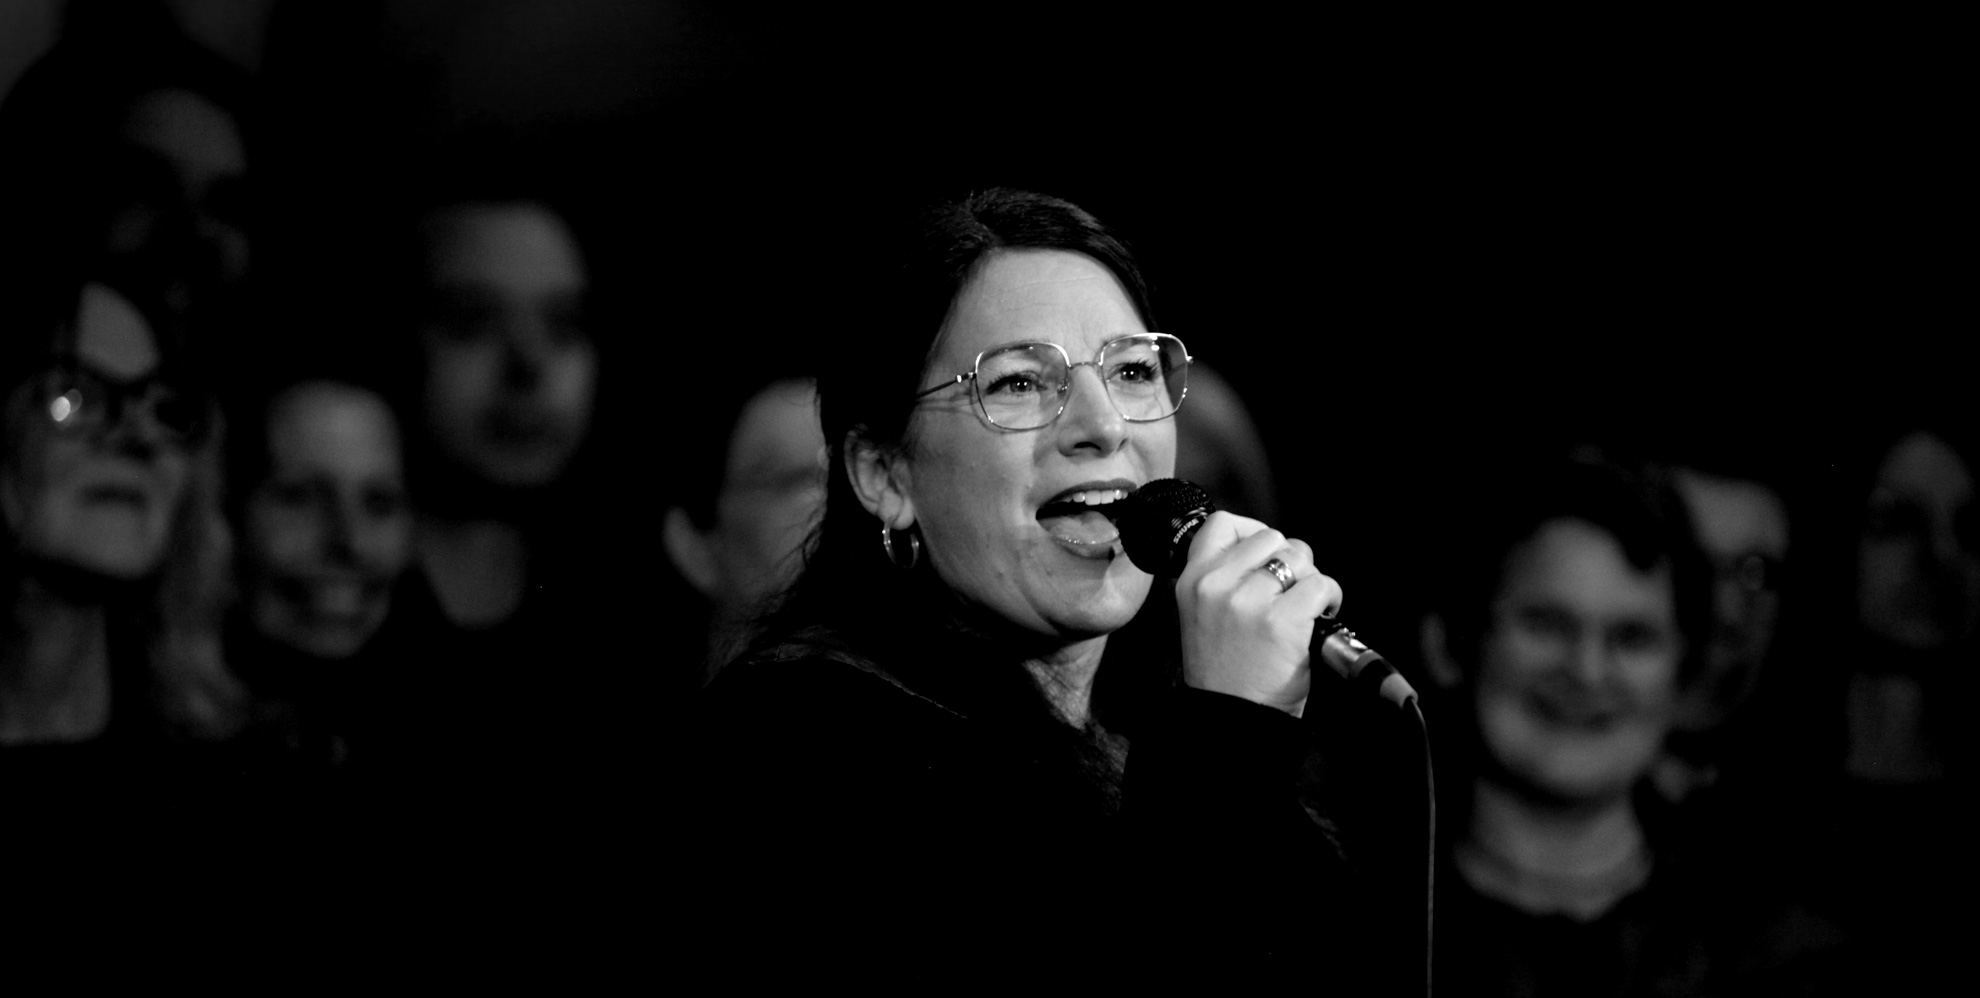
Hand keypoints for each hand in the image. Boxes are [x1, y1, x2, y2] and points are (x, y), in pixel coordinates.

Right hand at [1174, 512, 1342, 716]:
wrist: (1233, 719)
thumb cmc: (1225, 673)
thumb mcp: (1202, 615)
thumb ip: (1224, 577)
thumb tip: (1268, 549)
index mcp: (1192, 581)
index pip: (1223, 523)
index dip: (1252, 531)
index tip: (1265, 555)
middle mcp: (1216, 585)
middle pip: (1271, 537)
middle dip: (1289, 559)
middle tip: (1290, 590)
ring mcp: (1248, 601)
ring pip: (1299, 558)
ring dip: (1311, 580)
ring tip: (1306, 606)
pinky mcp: (1282, 620)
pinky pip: (1320, 585)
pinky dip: (1330, 598)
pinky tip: (1321, 616)